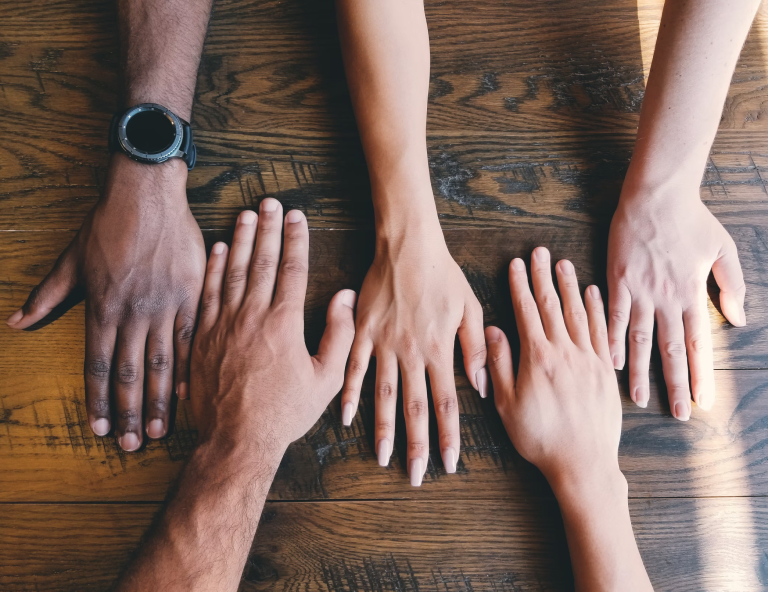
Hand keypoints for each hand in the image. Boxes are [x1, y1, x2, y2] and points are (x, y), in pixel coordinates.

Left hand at [6, 154, 205, 449]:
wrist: (147, 195)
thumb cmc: (107, 224)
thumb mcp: (71, 259)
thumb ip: (48, 295)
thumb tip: (16, 322)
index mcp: (102, 308)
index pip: (97, 366)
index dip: (97, 401)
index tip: (98, 429)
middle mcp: (133, 314)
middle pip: (129, 373)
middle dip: (127, 413)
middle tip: (131, 445)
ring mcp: (165, 306)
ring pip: (162, 363)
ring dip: (157, 400)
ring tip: (157, 430)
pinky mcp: (191, 296)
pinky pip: (191, 339)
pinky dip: (189, 368)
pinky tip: (188, 393)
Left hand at [190, 199, 356, 453]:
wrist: (236, 440)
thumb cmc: (284, 412)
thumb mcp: (325, 379)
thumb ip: (339, 334)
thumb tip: (344, 297)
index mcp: (284, 323)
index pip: (291, 269)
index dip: (295, 239)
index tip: (298, 216)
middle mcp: (252, 316)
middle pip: (261, 261)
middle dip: (268, 228)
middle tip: (270, 202)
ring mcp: (223, 324)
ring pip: (233, 271)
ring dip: (241, 239)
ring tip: (246, 214)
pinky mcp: (202, 336)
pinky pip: (208, 293)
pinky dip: (214, 268)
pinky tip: (219, 249)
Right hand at [341, 221, 486, 485]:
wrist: (408, 245)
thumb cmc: (443, 275)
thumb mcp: (470, 308)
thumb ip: (475, 348)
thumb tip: (482, 387)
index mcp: (439, 349)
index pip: (446, 403)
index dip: (449, 436)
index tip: (449, 463)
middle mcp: (411, 353)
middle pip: (415, 407)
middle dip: (417, 445)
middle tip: (416, 475)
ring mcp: (384, 344)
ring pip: (383, 395)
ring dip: (383, 429)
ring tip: (382, 457)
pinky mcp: (363, 332)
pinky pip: (354, 368)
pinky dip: (350, 394)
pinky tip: (346, 417)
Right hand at [485, 248, 620, 490]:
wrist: (583, 463)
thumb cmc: (540, 438)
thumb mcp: (507, 405)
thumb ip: (499, 364)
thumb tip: (492, 330)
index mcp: (538, 358)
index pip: (527, 312)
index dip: (520, 285)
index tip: (516, 264)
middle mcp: (565, 352)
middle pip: (552, 305)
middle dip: (543, 276)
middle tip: (540, 251)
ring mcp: (589, 359)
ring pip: (578, 313)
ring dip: (569, 286)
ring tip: (563, 263)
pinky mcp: (605, 371)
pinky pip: (602, 331)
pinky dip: (597, 309)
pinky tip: (593, 293)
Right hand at [607, 186, 745, 417]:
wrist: (656, 196)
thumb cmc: (691, 219)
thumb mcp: (723, 249)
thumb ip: (732, 286)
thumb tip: (739, 319)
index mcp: (692, 293)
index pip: (698, 343)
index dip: (701, 375)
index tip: (704, 402)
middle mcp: (667, 298)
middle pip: (670, 349)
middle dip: (675, 384)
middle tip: (677, 414)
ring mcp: (640, 291)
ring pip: (640, 339)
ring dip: (640, 371)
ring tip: (638, 399)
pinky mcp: (618, 281)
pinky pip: (614, 316)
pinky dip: (612, 340)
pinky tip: (610, 361)